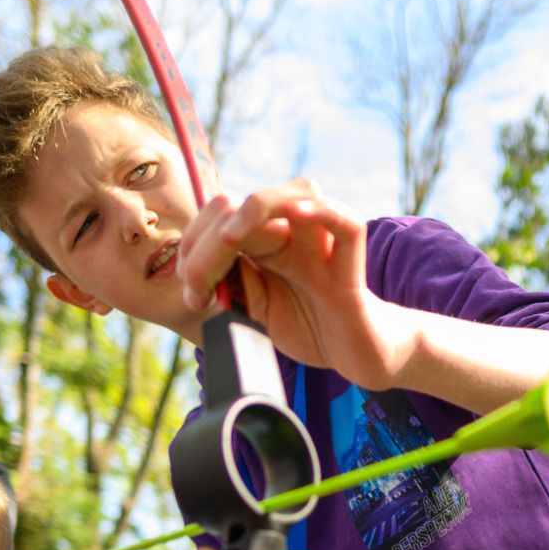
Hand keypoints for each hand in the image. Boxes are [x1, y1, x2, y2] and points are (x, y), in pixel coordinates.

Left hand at [177, 181, 406, 390]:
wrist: (357, 355)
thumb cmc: (308, 328)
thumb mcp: (255, 314)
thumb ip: (231, 292)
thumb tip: (199, 277)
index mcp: (264, 242)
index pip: (222, 215)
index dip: (194, 245)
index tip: (191, 294)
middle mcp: (292, 234)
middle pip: (247, 204)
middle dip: (209, 240)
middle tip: (198, 289)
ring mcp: (322, 246)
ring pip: (297, 194)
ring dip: (256, 208)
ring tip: (229, 240)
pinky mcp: (349, 268)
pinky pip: (346, 226)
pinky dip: (323, 213)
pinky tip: (296, 215)